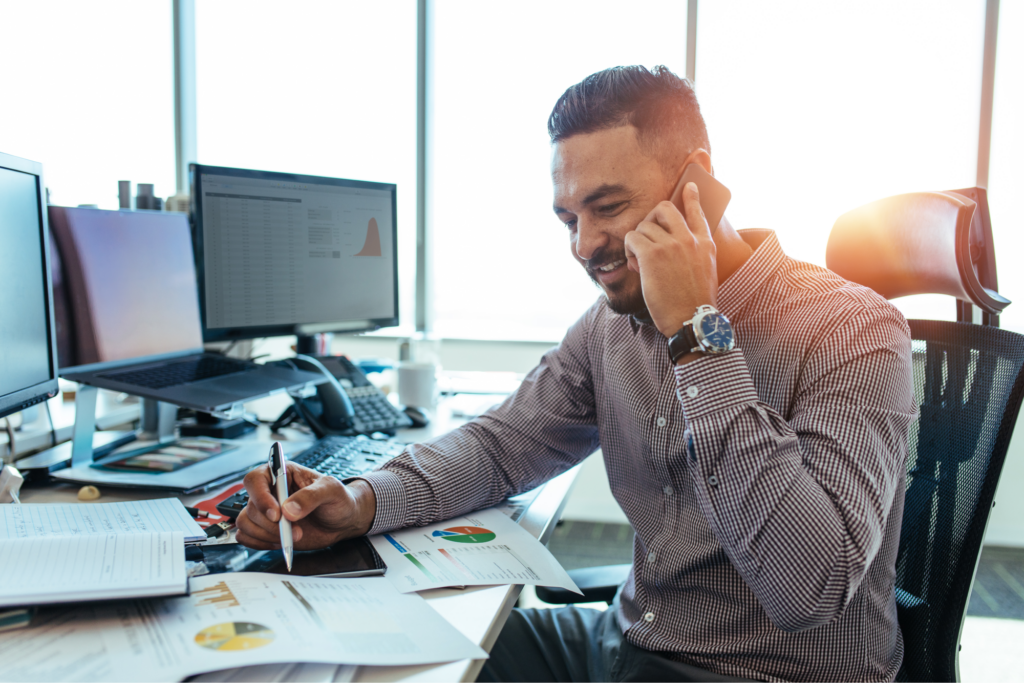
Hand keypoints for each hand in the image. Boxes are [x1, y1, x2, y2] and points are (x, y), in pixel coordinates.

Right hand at [234, 463, 376, 549]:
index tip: (277, 514)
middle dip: (271, 524)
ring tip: (291, 537)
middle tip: (295, 530)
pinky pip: (246, 536)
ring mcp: (267, 511)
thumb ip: (311, 496)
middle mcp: (270, 492)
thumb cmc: (338, 499)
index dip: (260, 497)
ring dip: (266, 534)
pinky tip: (280, 542)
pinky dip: (260, 543)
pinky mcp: (266, 529)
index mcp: (282, 474)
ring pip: (245, 523)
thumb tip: (288, 510)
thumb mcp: (331, 490)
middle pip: (251, 506)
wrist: (343, 520)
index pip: (255, 479)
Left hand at [624, 182, 717, 336]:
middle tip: (646, 236)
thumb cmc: (694, 302)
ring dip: (637, 241)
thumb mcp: (706, 271)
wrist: (691, 319)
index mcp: (705, 244)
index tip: (689, 186)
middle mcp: (688, 239)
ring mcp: (670, 245)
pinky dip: (629, 249)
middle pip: (664, 208)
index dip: (692, 196)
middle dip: (651, 218)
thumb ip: (695, 253)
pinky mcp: (651, 254)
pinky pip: (631, 237)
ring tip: (640, 261)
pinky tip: (635, 264)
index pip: (698, 212)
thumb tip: (674, 244)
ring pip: (643, 225)